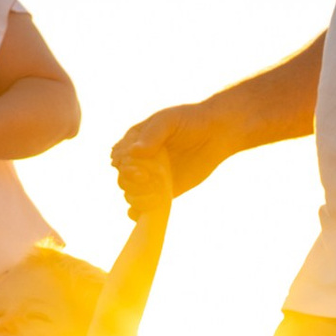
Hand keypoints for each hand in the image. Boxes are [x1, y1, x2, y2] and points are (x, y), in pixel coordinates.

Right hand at [112, 102, 234, 207]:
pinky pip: (144, 207)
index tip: (141, 170)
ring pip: (132, 195)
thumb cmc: (190, 121)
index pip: (119, 160)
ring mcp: (151, 179)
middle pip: (123, 180)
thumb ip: (151, 135)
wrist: (216, 133)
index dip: (126, 167)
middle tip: (147, 179)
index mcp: (135, 142)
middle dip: (132, 183)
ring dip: (138, 198)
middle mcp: (140, 162)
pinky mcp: (163, 192)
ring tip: (157, 193)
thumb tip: (133, 152)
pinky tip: (142, 214)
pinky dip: (139, 213)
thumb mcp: (168, 120)